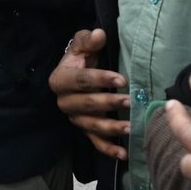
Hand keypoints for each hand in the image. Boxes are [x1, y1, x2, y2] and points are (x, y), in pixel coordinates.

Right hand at [48, 28, 130, 159]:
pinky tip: (123, 154)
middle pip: (86, 104)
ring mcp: (75, 118)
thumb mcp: (82, 45)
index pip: (81, 80)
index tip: (122, 79)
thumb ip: (88, 40)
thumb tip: (99, 35)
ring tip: (130, 127)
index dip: (101, 79)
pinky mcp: (85, 130)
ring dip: (111, 127)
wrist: (78, 73)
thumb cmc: (82, 58)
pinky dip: (108, 149)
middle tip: (130, 101)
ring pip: (92, 125)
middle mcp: (64, 102)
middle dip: (108, 102)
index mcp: (60, 79)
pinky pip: (95, 142)